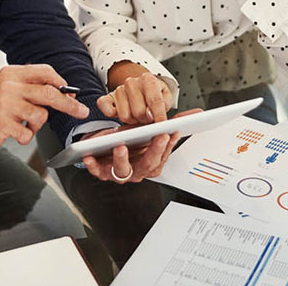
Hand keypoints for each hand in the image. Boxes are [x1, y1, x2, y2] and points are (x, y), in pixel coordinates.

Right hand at [0, 64, 88, 154]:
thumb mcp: (8, 89)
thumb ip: (31, 87)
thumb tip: (62, 91)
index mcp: (12, 74)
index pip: (45, 72)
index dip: (61, 83)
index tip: (71, 93)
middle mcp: (9, 86)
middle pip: (50, 93)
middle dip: (69, 104)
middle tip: (80, 111)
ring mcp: (6, 105)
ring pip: (41, 115)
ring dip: (37, 125)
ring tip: (24, 124)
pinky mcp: (2, 123)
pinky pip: (27, 133)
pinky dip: (25, 136)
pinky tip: (15, 133)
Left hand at [81, 110, 200, 183]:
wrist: (106, 143)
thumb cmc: (130, 138)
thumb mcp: (150, 129)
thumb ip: (171, 123)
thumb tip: (197, 113)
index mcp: (150, 163)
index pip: (162, 157)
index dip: (167, 146)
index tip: (170, 133)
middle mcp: (137, 171)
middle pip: (147, 165)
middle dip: (153, 151)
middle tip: (157, 137)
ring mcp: (120, 173)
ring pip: (123, 171)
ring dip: (122, 160)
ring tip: (121, 146)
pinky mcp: (102, 171)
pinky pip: (98, 171)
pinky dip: (94, 166)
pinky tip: (90, 156)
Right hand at [98, 71, 172, 123]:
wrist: (139, 85)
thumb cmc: (152, 93)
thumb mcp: (165, 95)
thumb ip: (165, 104)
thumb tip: (159, 117)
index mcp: (147, 79)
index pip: (155, 100)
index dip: (159, 116)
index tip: (161, 126)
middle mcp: (131, 82)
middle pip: (139, 111)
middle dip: (145, 120)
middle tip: (148, 118)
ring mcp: (118, 90)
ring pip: (125, 116)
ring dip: (133, 120)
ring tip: (137, 116)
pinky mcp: (107, 98)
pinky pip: (106, 110)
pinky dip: (112, 115)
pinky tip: (122, 113)